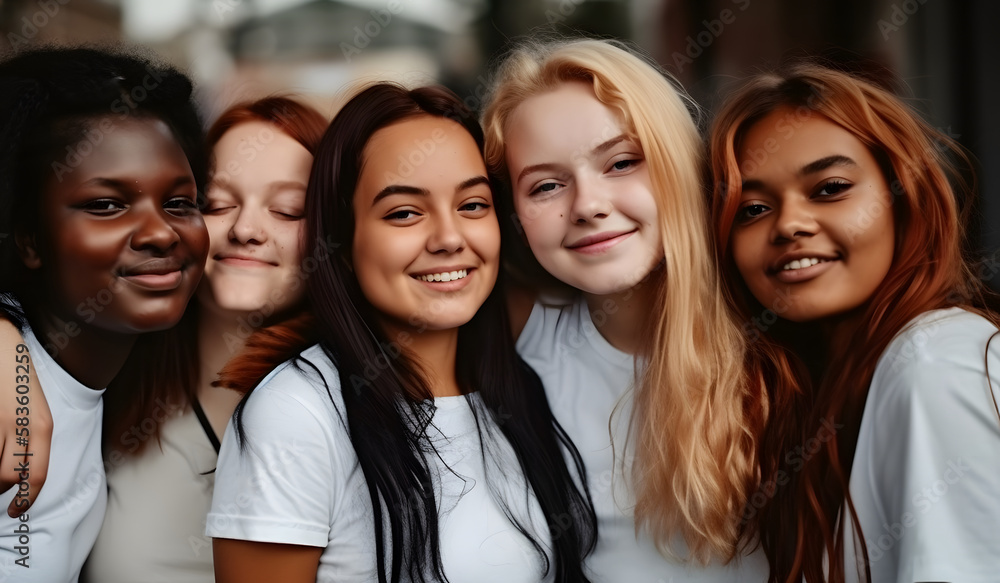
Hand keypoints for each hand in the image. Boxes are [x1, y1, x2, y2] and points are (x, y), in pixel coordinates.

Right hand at [0, 318, 51, 516]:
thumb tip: (17, 472)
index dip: (26, 499)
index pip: (35, 476)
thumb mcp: (33, 408)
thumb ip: (28, 439)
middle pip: (5, 478)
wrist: (0, 339)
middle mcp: (20, 425)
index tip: (16, 511)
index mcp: (41, 425)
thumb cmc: (15, 375)